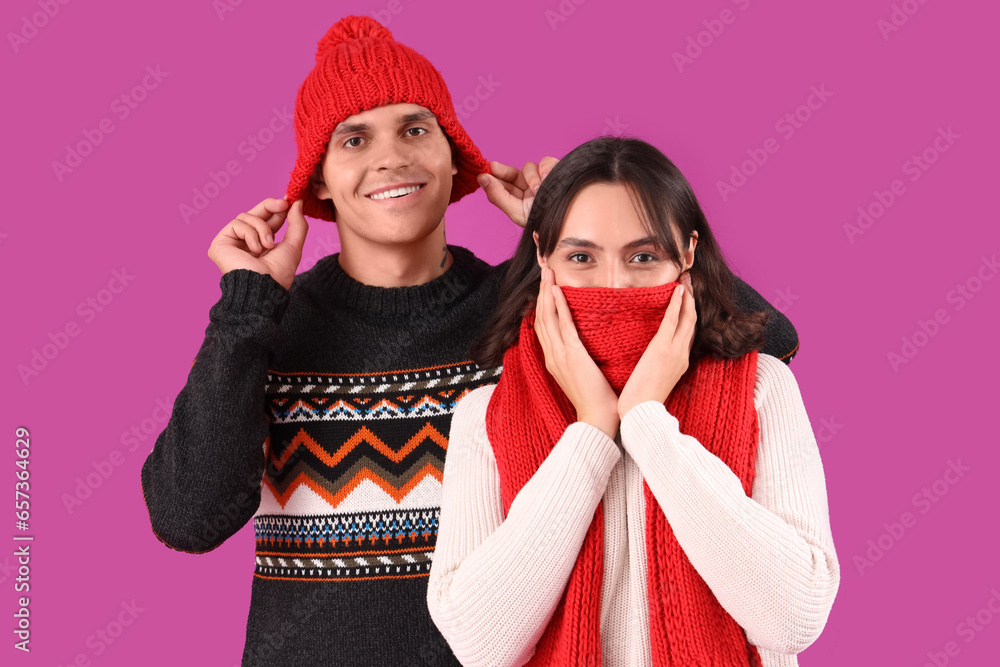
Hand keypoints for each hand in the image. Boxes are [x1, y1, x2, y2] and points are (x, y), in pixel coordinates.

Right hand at [207, 198, 308, 290]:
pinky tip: (255, 251)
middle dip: (270, 206)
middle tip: (283, 203)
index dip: (276, 209)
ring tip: (268, 246)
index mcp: (260, 245)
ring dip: (263, 229)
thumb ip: (297, 224)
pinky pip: (237, 224)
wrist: (264, 288)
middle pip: (254, 213)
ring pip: (246, 217)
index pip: (266, 220)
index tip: (288, 201)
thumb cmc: (279, 273)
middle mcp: (244, 243)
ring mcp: (231, 243)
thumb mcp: (294, 245)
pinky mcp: (219, 243)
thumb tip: (298, 203)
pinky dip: (251, 235)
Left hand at [478, 157, 558, 226]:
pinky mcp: (557, 171)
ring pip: (529, 167)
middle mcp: (530, 188)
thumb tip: (481, 178)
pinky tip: (547, 178)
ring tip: (537, 190)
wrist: (568, 219)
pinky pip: (546, 161)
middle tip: (493, 167)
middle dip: (503, 171)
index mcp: (520, 199)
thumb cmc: (542, 220)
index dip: (494, 177)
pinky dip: (546, 168)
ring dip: (531, 177)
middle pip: (512, 173)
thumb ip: (498, 195)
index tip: (483, 172)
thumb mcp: (516, 211)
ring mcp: (543, 179)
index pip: (504, 184)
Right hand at [534, 266, 619, 437]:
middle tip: (544, 270)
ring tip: (547, 272)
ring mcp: (559, 356)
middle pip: (540, 317)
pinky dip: (557, 307)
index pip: (544, 326)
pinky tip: (556, 291)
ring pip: (547, 318)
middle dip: (541, 292)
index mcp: (555, 360)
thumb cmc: (597, 400)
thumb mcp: (584, 374)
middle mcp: (552, 355)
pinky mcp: (571, 356)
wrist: (598, 420)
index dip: (542, 304)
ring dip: (546, 293)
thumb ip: (580, 358)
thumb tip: (585, 345)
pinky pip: (562, 326)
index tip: (545, 286)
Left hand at [617, 274, 696, 418]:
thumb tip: (647, 357)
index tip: (686, 296)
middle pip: (692, 321)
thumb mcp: (652, 379)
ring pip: (686, 318)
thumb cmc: (640, 402)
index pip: (687, 332)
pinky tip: (678, 290)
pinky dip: (677, 304)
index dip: (688, 313)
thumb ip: (654, 365)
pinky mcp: (663, 350)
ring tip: (686, 279)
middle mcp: (681, 355)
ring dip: (687, 296)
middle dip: (692, 299)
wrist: (640, 414)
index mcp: (679, 362)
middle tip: (689, 280)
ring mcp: (675, 352)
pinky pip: (673, 322)